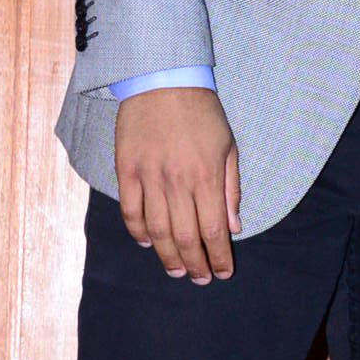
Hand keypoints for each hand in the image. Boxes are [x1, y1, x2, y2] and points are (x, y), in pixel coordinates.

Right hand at [115, 85, 240, 281]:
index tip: (223, 272)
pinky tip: (148, 243)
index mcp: (206, 176)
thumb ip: (231, 189)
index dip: (219, 257)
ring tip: (176, 271)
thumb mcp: (228, 147)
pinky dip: (138, 231)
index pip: (214, 230)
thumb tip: (233, 227)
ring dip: (167, 255)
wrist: (162, 80)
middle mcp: (177, 181)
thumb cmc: (202, 113)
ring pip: (157, 229)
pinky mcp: (126, 170)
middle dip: (195, 264)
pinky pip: (131, 210)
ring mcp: (149, 177)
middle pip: (185, 236)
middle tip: (199, 279)